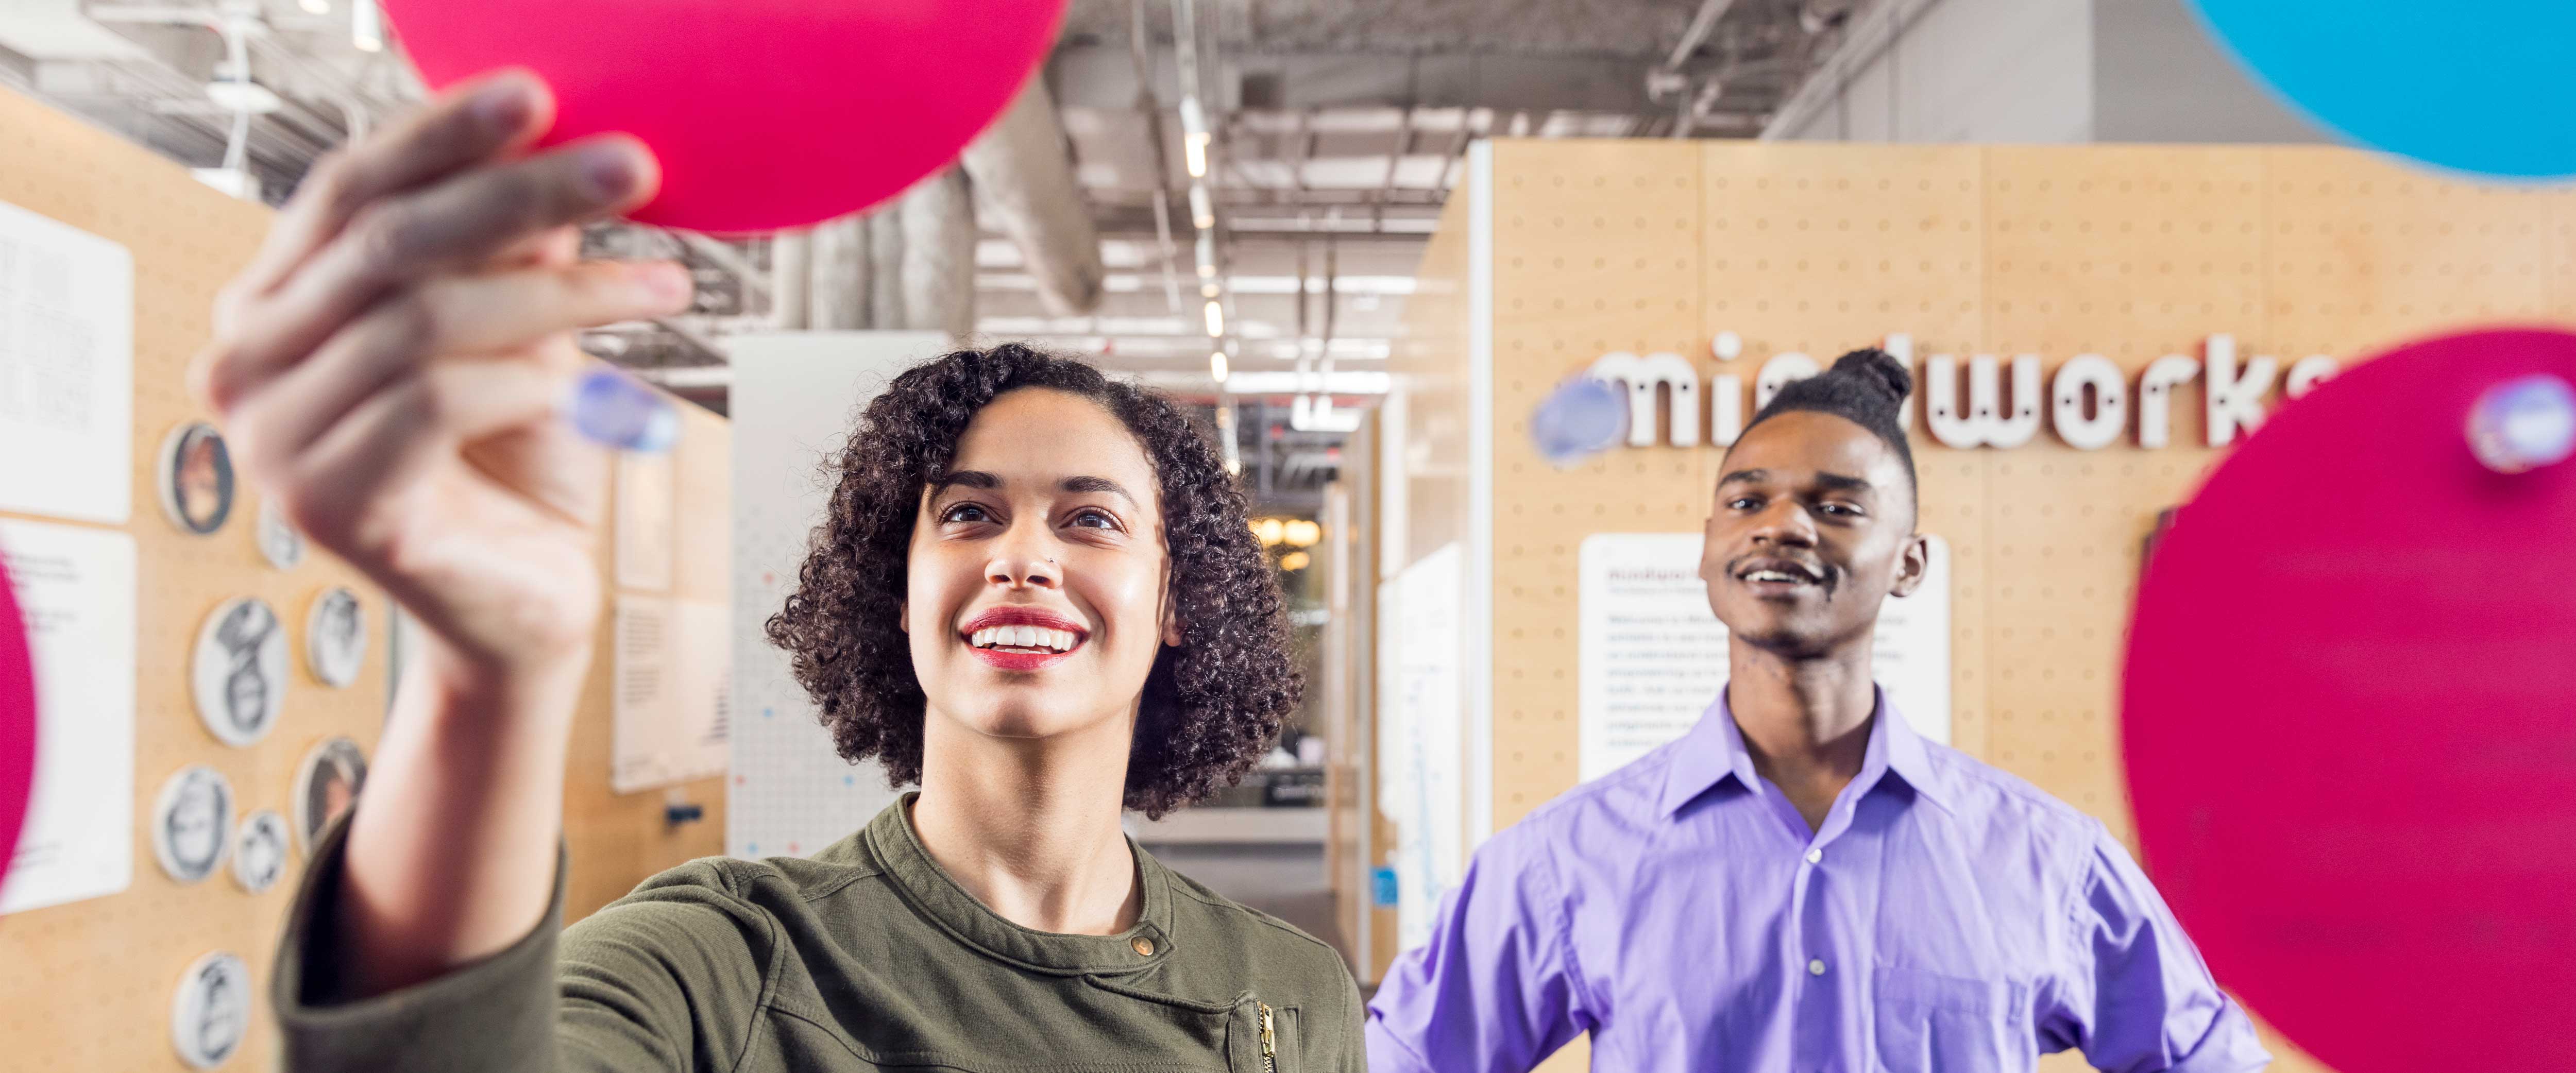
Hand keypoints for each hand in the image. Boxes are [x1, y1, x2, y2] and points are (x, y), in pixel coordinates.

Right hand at [191, 71, 689, 681]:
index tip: (538, 93)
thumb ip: (510, 249)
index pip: (349, 187)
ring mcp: (272, 440)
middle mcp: (246, 364)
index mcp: (273, 303)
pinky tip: (593, 389)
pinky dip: (530, 381)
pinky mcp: (328, 505)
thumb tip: (548, 142)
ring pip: (424, 320)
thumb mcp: (521, 332)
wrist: (527, 607)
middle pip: (390, 242)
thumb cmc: (518, 464)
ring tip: (665, 287)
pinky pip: (437, 401)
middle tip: (632, 167)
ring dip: (563, 295)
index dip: (441, 134)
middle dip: (521, 193)